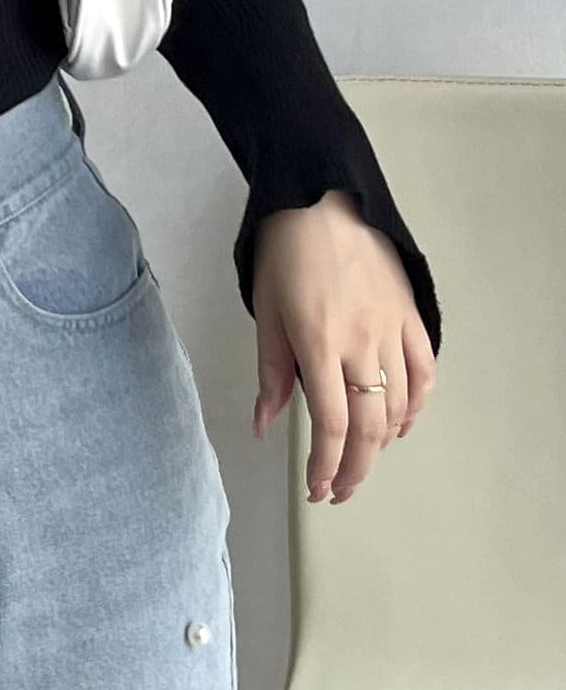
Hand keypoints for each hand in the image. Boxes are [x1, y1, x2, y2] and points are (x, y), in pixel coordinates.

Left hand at [249, 190, 436, 505]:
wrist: (320, 198)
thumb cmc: (285, 250)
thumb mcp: (265, 311)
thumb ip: (271, 372)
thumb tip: (265, 424)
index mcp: (320, 343)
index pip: (330, 423)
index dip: (325, 464)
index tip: (317, 488)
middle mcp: (362, 341)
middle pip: (368, 424)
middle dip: (354, 467)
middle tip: (339, 490)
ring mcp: (392, 327)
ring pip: (399, 403)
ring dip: (382, 442)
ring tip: (362, 461)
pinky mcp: (410, 313)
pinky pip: (424, 369)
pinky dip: (417, 404)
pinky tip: (402, 424)